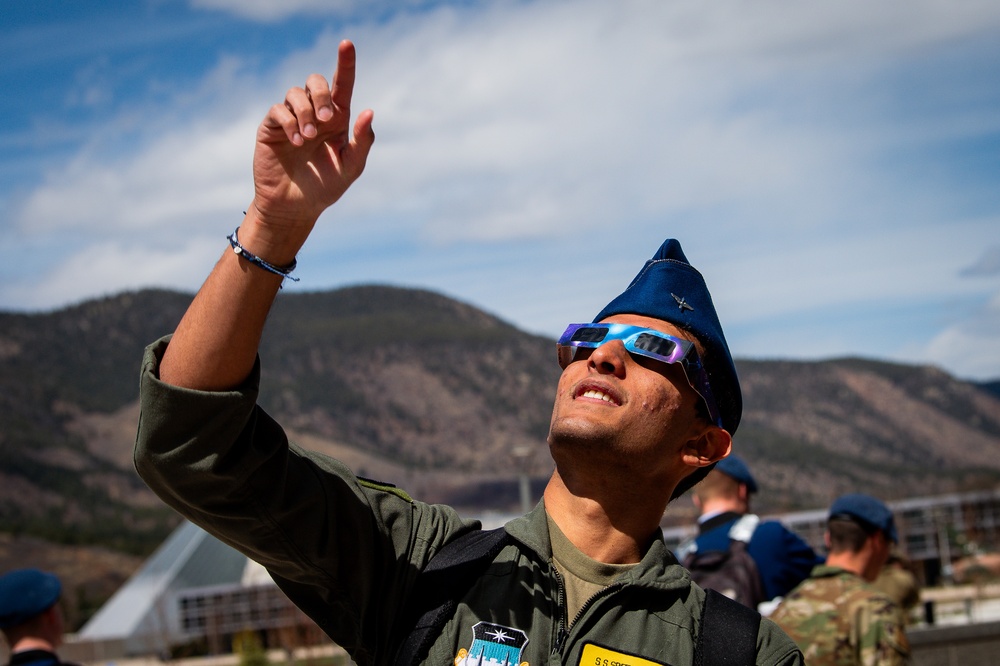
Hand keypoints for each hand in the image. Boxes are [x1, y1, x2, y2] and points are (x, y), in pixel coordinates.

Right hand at [249, 40, 374, 254]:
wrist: (294, 207)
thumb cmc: (325, 188)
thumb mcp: (350, 168)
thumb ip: (362, 142)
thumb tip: (369, 112)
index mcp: (337, 120)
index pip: (342, 85)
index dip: (345, 63)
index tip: (347, 44)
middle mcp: (314, 114)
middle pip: (316, 82)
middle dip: (322, 94)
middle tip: (328, 119)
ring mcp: (292, 118)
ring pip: (296, 93)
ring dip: (305, 112)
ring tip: (307, 138)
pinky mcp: (272, 127)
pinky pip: (279, 109)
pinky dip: (289, 121)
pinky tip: (296, 140)